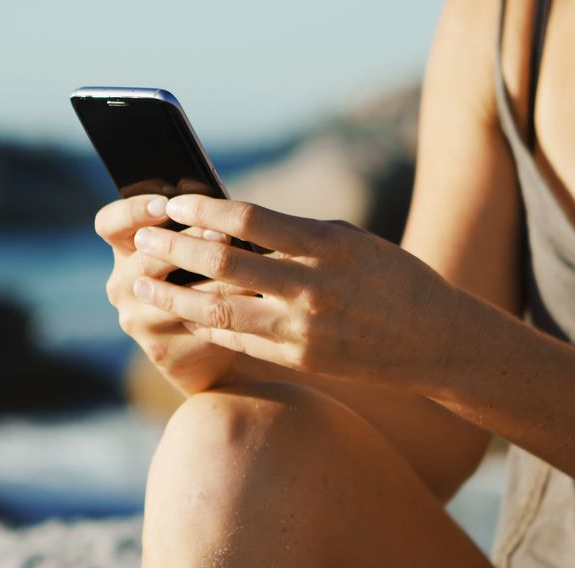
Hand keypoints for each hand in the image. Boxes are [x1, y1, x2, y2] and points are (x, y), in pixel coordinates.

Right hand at [95, 195, 252, 393]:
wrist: (218, 348)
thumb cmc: (211, 281)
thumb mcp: (197, 250)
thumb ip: (197, 227)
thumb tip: (220, 207)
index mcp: (125, 251)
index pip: (110, 223)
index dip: (134, 211)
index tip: (165, 204)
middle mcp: (122, 286)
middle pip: (147, 258)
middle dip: (190, 244)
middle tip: (224, 235)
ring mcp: (138, 321)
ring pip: (176, 296)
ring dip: (218, 281)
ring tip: (251, 270)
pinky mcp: (161, 350)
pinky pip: (196, 327)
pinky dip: (229, 313)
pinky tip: (255, 304)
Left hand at [129, 195, 461, 387]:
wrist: (433, 341)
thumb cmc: (391, 277)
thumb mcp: (350, 242)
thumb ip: (294, 235)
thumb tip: (230, 226)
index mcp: (327, 246)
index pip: (250, 219)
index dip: (204, 209)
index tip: (173, 201)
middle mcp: (312, 289)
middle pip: (225, 266)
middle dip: (175, 250)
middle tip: (142, 239)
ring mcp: (304, 329)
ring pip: (221, 311)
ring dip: (175, 295)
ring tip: (142, 283)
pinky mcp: (299, 359)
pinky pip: (239, 340)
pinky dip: (206, 324)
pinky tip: (182, 311)